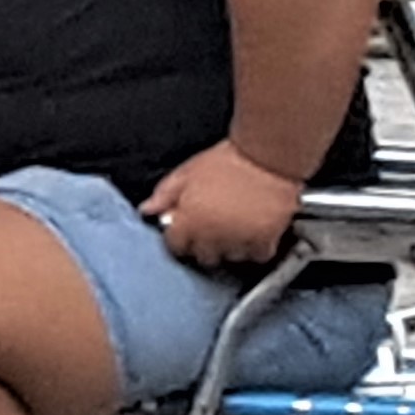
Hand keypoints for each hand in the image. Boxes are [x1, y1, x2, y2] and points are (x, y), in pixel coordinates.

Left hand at [145, 140, 307, 267]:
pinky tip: (254, 233)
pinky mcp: (267, 239)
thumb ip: (164, 194)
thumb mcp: (186, 173)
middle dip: (204, 246)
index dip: (179, 238)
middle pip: (203, 257)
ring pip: (231, 257)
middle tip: (211, 229)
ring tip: (234, 229)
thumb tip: (147, 210)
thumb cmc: (227, 161)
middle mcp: (213, 235)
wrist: (266, 157)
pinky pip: (258, 256)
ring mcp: (240, 239)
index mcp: (189, 220)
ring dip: (231, 248)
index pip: (176, 246)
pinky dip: (256, 248)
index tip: (185, 232)